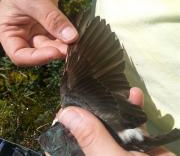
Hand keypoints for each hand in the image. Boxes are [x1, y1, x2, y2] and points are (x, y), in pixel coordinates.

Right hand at [0, 0, 77, 65]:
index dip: (36, 58)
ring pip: (50, 45)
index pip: (19, 55)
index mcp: (9, 31)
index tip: (54, 52)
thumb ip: (51, 19)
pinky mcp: (49, 26)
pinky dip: (66, 39)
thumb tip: (70, 38)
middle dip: (54, 51)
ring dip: (63, 46)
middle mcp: (22, 34)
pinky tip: (74, 38)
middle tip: (70, 48)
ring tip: (74, 43)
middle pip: (38, 51)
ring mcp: (37, 30)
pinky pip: (58, 37)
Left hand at [56, 88, 173, 155]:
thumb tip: (66, 113)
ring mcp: (116, 147)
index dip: (63, 125)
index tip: (68, 106)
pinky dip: (133, 108)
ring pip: (108, 123)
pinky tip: (135, 94)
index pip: (63, 143)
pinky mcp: (135, 143)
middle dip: (89, 110)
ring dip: (112, 105)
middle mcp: (97, 153)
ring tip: (111, 89)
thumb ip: (91, 139)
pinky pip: (130, 123)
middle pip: (86, 130)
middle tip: (88, 90)